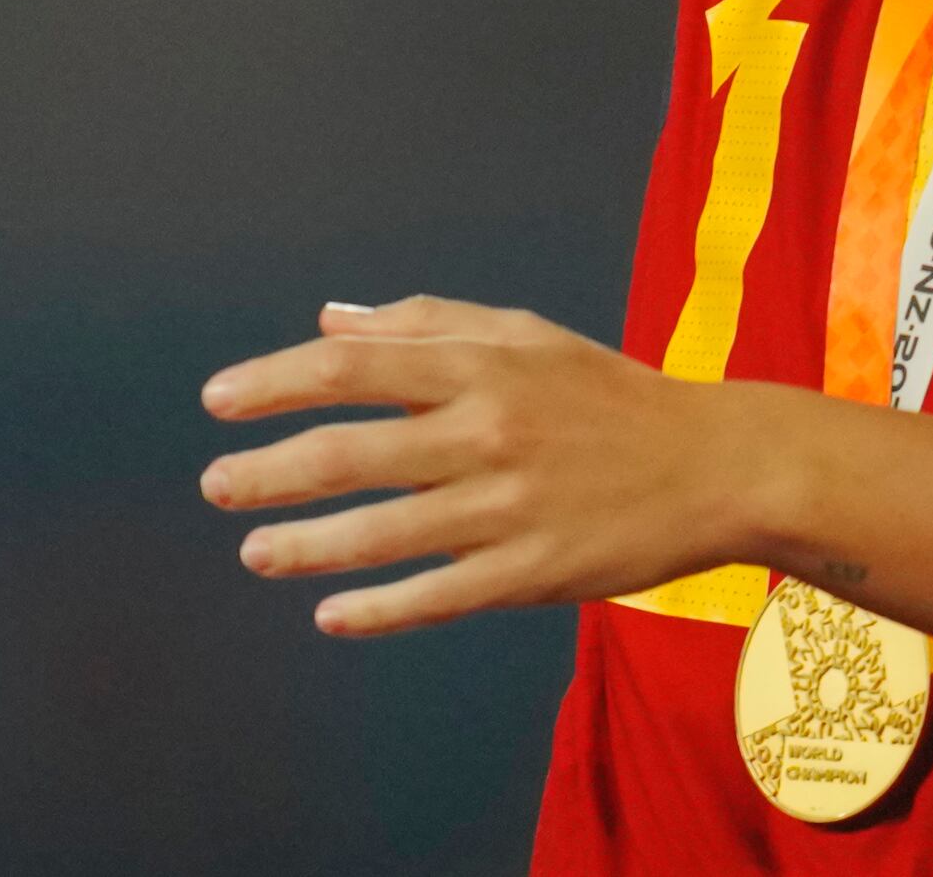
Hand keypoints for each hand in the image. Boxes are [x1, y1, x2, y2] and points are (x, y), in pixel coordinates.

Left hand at [198, 296, 756, 637]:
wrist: (718, 465)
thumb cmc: (607, 394)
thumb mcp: (522, 333)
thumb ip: (421, 324)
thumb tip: (326, 318)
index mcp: (479, 366)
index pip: (349, 368)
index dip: (274, 381)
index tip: (218, 402)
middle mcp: (486, 431)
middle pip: (352, 451)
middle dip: (270, 471)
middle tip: (214, 485)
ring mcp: (511, 507)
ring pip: (385, 531)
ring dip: (306, 544)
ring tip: (252, 552)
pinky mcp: (537, 572)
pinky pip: (441, 594)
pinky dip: (381, 607)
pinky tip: (331, 614)